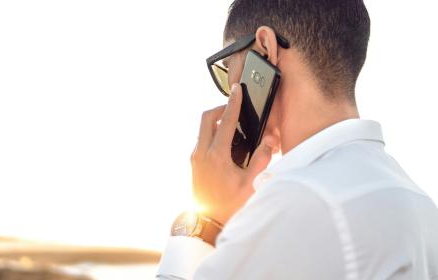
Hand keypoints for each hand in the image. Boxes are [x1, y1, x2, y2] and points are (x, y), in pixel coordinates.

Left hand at [190, 83, 274, 224]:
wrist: (207, 221)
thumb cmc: (228, 205)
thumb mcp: (250, 184)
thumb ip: (262, 160)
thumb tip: (268, 141)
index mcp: (216, 155)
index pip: (225, 121)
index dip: (233, 103)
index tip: (237, 90)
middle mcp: (201, 153)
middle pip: (206, 118)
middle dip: (220, 108)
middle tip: (234, 108)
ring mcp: (195, 157)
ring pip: (203, 128)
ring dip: (216, 121)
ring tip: (233, 126)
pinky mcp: (194, 162)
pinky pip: (202, 139)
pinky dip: (213, 133)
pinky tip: (227, 143)